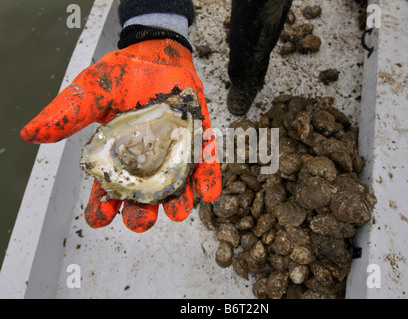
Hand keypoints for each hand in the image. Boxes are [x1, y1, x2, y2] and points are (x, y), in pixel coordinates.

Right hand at [21, 39, 221, 232]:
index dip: (103, 207)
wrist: (156, 52)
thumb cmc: (121, 75)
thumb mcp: (91, 93)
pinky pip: (205, 163)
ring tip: (177, 212)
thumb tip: (30, 135)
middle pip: (144, 197)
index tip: (100, 219)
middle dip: (142, 213)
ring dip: (178, 203)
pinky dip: (207, 178)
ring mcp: (175, 153)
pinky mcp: (198, 140)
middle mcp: (148, 161)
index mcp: (120, 157)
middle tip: (140, 221)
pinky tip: (207, 193)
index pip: (109, 190)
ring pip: (176, 188)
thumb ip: (68, 114)